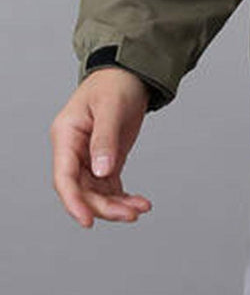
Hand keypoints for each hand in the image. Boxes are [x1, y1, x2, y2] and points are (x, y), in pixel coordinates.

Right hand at [50, 68, 152, 227]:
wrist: (131, 73)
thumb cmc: (116, 83)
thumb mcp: (111, 107)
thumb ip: (105, 139)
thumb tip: (101, 172)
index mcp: (66, 136)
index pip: (64, 177)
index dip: (74, 202)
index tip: (88, 221)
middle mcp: (74, 150)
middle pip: (82, 190)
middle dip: (105, 206)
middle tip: (132, 213)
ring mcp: (89, 157)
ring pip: (96, 192)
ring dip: (116, 204)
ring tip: (141, 208)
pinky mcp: (107, 159)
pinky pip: (109, 186)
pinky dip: (122, 197)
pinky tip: (139, 203)